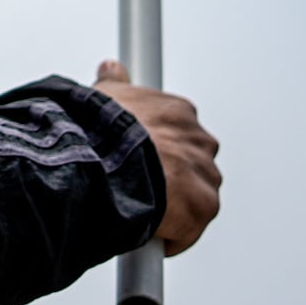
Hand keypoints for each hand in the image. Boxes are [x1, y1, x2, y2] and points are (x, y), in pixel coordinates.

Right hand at [97, 60, 222, 252]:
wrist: (106, 159)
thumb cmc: (101, 128)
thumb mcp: (104, 95)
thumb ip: (115, 83)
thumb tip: (111, 68)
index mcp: (179, 114)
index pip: (177, 132)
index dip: (154, 148)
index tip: (138, 158)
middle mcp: (199, 141)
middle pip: (190, 165)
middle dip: (168, 177)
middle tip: (136, 186)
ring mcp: (204, 174)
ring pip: (194, 197)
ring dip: (172, 207)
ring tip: (138, 211)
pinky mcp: (203, 207)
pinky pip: (191, 228)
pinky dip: (171, 235)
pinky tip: (146, 232)